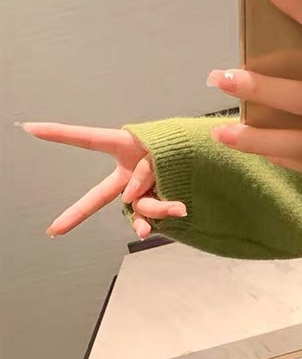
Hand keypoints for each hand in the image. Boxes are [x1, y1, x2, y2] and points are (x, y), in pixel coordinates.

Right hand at [20, 124, 186, 237]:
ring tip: (179, 206)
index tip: (30, 128)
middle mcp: (130, 174)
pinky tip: (174, 215)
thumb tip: (129, 199)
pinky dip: (162, 216)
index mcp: (127, 148)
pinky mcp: (159, 203)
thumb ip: (144, 172)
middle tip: (54, 230)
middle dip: (76, 214)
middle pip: (98, 195)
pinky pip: (152, 215)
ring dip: (157, 207)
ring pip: (139, 205)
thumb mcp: (165, 148)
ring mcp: (143, 191)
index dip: (60, 134)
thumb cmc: (187, 142)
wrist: (214, 154)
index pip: (89, 139)